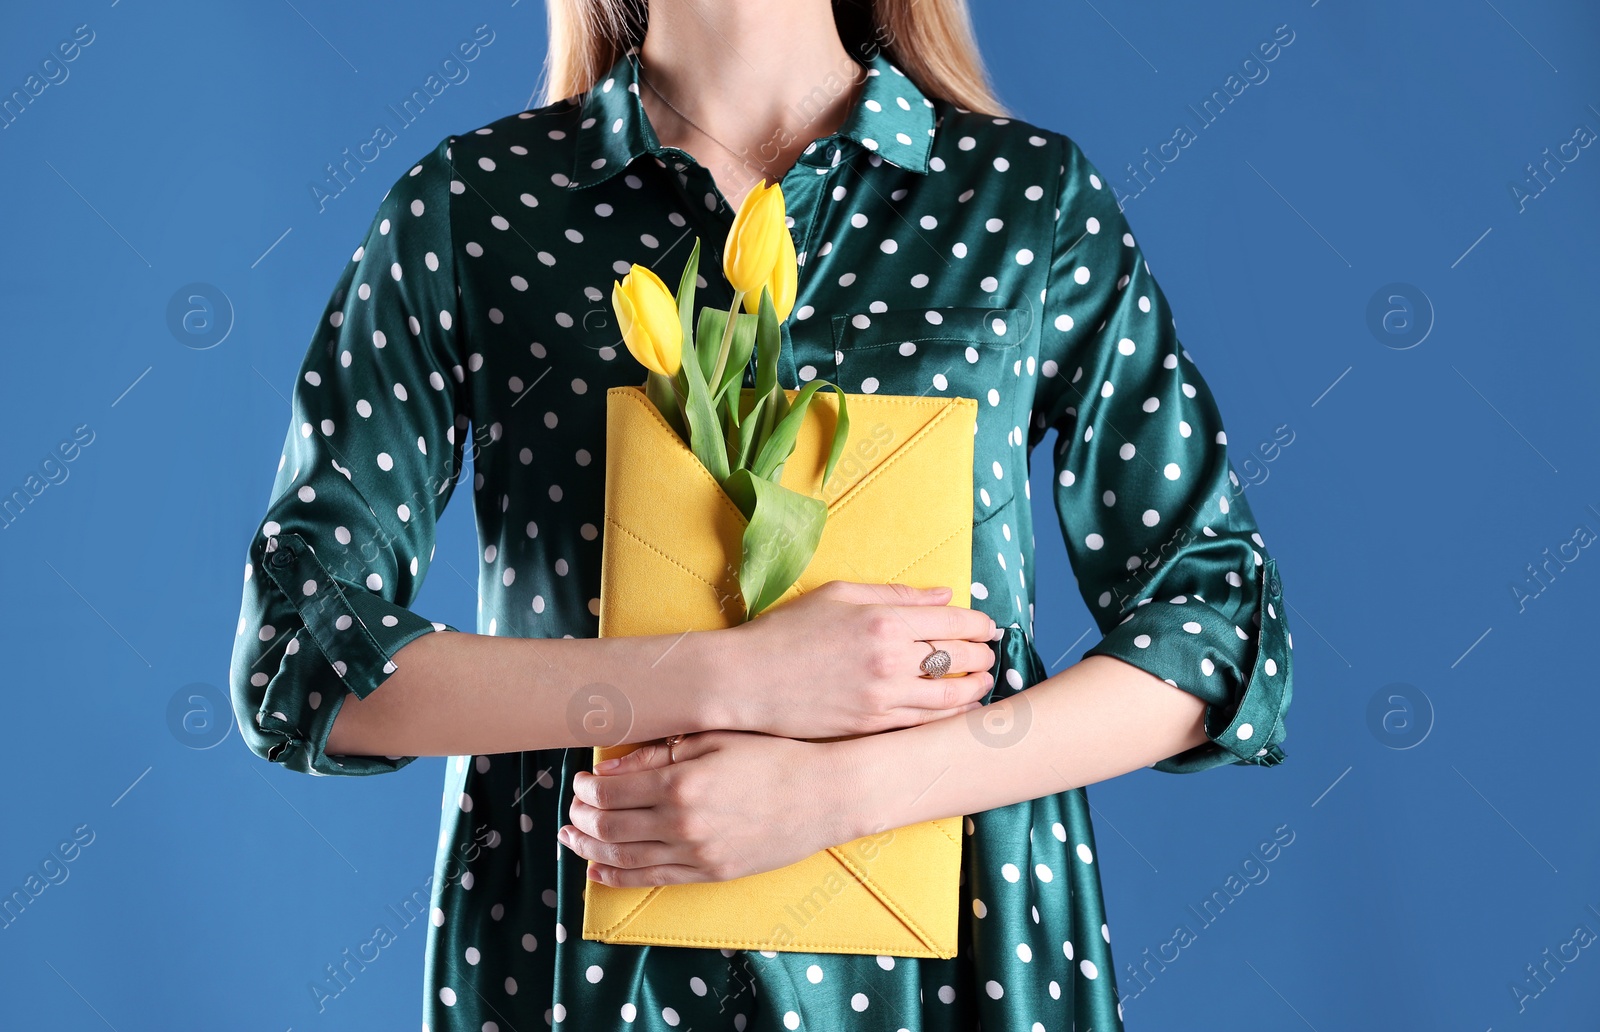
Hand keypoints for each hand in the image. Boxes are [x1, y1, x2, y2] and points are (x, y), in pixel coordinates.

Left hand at [560, 730, 855, 886]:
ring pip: (624, 858)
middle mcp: (683, 822)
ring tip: (572, 839)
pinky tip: (599, 870)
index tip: (580, 782)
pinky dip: (618, 876)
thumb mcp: (716, 736)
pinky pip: (653, 879)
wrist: (826, 793)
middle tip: (571, 811)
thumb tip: (609, 766)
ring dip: (590, 850)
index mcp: (682, 781)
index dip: (586, 789)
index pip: (611, 792)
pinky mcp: (711, 873)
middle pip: (610, 827)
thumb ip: (659, 750)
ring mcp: (697, 853)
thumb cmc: (773, 753)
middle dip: (582, 819)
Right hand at [721, 579, 1001, 738]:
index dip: (979, 624)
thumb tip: (944, 597)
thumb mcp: (838, 595)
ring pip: (949, 695)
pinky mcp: (871, 724)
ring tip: (983, 683)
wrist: (745, 680)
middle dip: (982, 655)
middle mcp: (889, 658)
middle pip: (958, 658)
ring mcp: (882, 695)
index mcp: (883, 620)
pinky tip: (958, 710)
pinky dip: (949, 716)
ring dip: (974, 688)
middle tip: (989, 654)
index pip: (953, 622)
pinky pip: (924, 722)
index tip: (989, 626)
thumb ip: (896, 594)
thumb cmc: (786, 631)